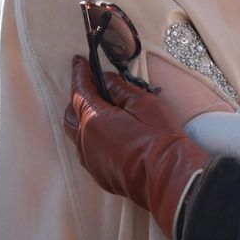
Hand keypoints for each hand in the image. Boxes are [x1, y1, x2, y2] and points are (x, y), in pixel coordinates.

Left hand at [63, 57, 210, 238]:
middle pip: (71, 114)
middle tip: (92, 85)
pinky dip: (92, 139)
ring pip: (77, 135)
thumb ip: (121, 89)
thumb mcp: (144, 103)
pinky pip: (88, 152)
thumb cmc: (159, 139)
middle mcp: (85, 141)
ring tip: (100, 110)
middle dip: (78, 97)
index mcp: (93, 120)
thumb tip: (107, 80)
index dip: (79, 74)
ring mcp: (91, 160)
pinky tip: (108, 135)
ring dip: (83, 120)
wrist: (168, 177)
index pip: (79, 91)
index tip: (78, 62)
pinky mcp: (100, 174)